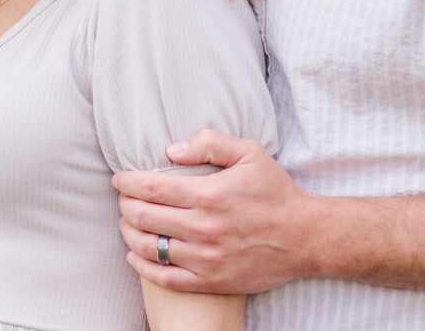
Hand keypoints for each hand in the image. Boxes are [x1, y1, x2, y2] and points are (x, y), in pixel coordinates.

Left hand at [114, 128, 320, 294]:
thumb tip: (172, 149)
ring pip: (150, 248)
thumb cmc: (274, 191)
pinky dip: (143, 266)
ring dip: (129, 233)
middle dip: (125, 205)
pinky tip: (135, 254)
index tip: (119, 178)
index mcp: (209, 195)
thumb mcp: (249, 152)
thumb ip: (210, 142)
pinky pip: (166, 278)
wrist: (305, 237)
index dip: (128, 182)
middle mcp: (204, 229)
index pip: (151, 188)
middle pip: (144, 218)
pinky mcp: (212, 282)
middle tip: (122, 197)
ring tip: (126, 222)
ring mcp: (206, 259)